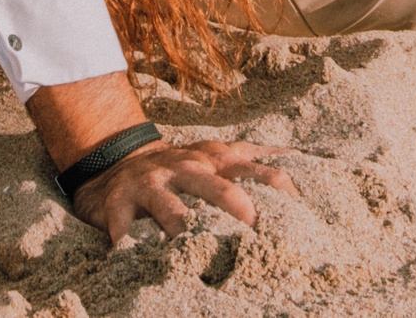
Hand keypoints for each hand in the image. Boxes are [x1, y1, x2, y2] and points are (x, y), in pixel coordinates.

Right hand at [70, 136, 295, 245]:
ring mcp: (153, 185)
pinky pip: (124, 228)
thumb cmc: (180, 166)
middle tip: (254, 236)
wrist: (117, 158)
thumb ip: (252, 157)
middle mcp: (187, 169)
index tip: (297, 220)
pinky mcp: (120, 202)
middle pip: (219, 190)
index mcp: (215, 161)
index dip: (278, 193)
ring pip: (173, 210)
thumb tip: (296, 155)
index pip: (256, 172)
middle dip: (239, 211)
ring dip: (186, 231)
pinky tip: (133, 260)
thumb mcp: (216, 154)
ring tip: (198, 253)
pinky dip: (129, 245)